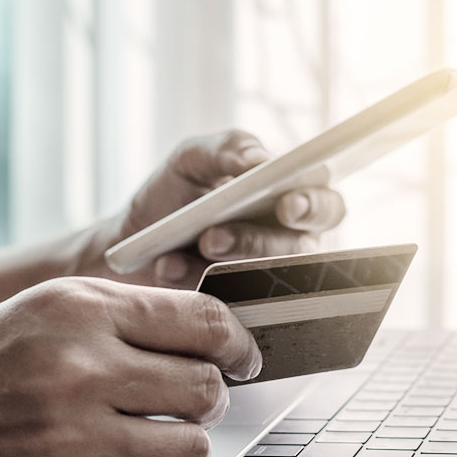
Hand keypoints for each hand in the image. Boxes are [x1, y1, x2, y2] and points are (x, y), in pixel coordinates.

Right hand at [0, 278, 260, 456]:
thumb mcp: (43, 308)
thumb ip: (125, 316)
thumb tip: (207, 337)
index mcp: (77, 310)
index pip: (200, 321)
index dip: (237, 341)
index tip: (241, 354)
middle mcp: (76, 370)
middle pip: (204, 387)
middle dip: (210, 393)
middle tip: (193, 395)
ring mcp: (65, 439)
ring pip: (186, 448)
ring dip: (180, 441)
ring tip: (156, 431)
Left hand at [100, 129, 345, 288]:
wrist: (130, 239)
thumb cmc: (174, 194)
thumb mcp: (194, 158)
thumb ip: (229, 148)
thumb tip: (260, 160)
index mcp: (290, 201)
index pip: (326, 207)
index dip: (315, 208)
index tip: (287, 206)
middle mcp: (284, 244)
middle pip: (297, 251)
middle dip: (256, 242)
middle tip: (216, 237)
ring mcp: (259, 281)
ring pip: (262, 279)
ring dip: (225, 261)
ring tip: (195, 243)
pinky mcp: (231, 309)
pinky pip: (225, 303)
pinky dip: (191, 279)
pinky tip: (168, 266)